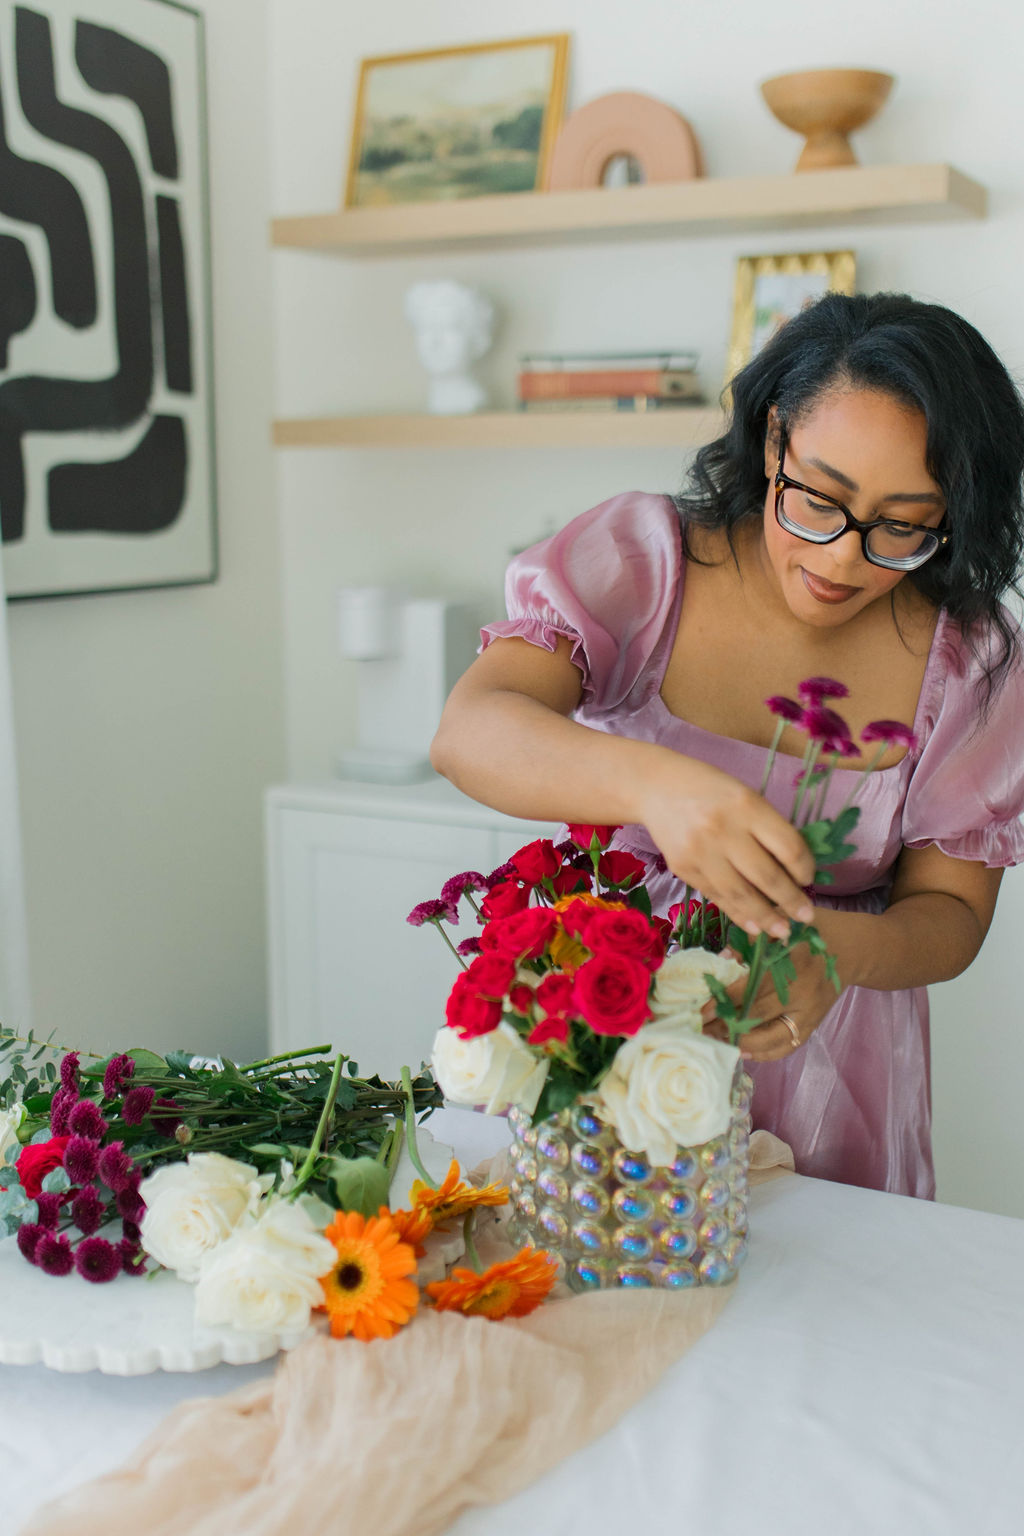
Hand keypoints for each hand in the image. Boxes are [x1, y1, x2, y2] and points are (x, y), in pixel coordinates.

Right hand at [641, 755, 815, 939]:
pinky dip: (738, 914)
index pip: (788, 847)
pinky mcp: (683, 869)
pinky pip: (717, 897)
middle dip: (791, 901)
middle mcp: (723, 830)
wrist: (656, 788)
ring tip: (783, 931)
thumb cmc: (710, 790)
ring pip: (741, 894)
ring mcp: (700, 852)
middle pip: (767, 876)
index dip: (805, 869)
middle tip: (807, 916)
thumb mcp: (745, 796)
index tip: (809, 880)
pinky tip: (755, 926)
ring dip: (766, 917)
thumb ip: (767, 828)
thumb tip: (794, 872)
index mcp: (746, 806)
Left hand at [700, 940, 841, 1061]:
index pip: (750, 990)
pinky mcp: (813, 1025)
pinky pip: (787, 1046)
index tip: (701, 1011)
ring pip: (772, 1041)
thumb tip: (722, 961)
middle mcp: (802, 996)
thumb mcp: (782, 923)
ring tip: (717, 1042)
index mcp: (792, 967)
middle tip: (701, 1031)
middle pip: (757, 1019)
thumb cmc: (812, 930)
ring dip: (742, 1043)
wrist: (853, 948)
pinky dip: (764, 1052)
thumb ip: (751, 941)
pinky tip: (743, 1048)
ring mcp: (809, 1015)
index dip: (723, 1002)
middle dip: (725, 1027)